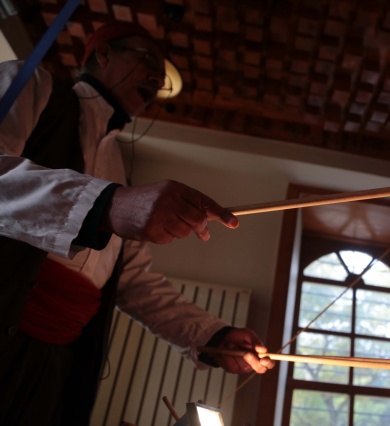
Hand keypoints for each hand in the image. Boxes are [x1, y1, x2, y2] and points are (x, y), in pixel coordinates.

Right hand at [103, 179, 238, 243]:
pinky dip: (167, 237)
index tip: (234, 223)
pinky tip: (155, 229)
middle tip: (204, 235)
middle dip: (202, 229)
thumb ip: (189, 203)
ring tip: (167, 224)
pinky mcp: (150, 230)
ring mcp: (158, 215)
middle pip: (198, 220)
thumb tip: (213, 218)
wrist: (115, 206)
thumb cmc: (148, 200)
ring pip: (185, 232)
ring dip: (181, 232)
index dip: (221, 213)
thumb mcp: (168, 193)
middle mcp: (167, 200)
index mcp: (175, 188)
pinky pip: (170, 239)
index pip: (203, 201)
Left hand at [213, 328, 273, 373]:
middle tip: (246, 354)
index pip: (269, 363)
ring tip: (231, 345)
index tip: (264, 359)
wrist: (223, 338)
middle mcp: (254, 363)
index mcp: (261, 355)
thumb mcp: (247, 334)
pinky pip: (233, 367)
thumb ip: (256, 341)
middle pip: (260, 369)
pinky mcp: (233, 369)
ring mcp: (243, 368)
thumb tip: (264, 350)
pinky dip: (228, 357)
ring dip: (237, 355)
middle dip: (253, 362)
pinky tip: (226, 351)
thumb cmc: (238, 336)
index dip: (269, 363)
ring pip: (244, 367)